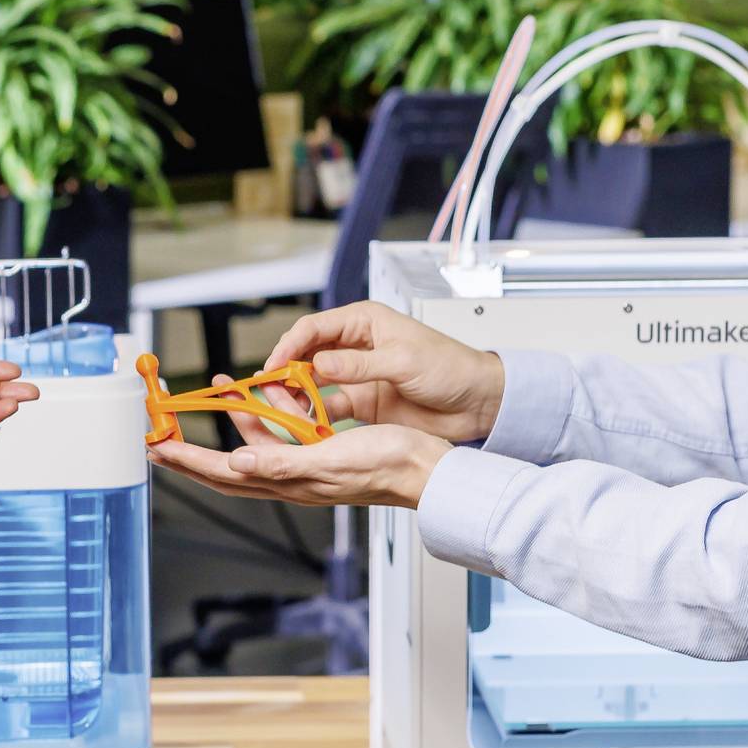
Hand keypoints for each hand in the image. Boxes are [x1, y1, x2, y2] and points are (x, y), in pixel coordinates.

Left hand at [151, 421, 451, 510]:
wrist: (425, 468)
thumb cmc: (387, 467)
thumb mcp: (330, 461)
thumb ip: (281, 463)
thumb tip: (239, 462)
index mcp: (289, 483)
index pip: (224, 473)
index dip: (188, 460)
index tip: (159, 448)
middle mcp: (291, 478)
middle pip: (228, 467)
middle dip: (193, 451)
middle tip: (163, 437)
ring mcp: (306, 467)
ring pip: (255, 445)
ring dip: (233, 419)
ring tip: (217, 391)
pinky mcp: (322, 453)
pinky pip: (282, 434)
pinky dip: (267, 415)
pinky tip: (266, 396)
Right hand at [262, 303, 504, 444]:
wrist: (478, 402)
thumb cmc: (451, 368)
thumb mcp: (403, 362)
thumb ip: (359, 365)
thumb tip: (320, 364)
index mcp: (365, 322)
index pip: (313, 329)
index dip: (288, 347)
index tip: (272, 368)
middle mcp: (356, 346)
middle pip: (306, 355)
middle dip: (284, 373)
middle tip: (269, 393)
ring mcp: (358, 376)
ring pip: (313, 383)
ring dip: (297, 396)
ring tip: (284, 411)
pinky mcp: (363, 403)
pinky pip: (329, 407)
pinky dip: (316, 416)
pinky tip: (308, 425)